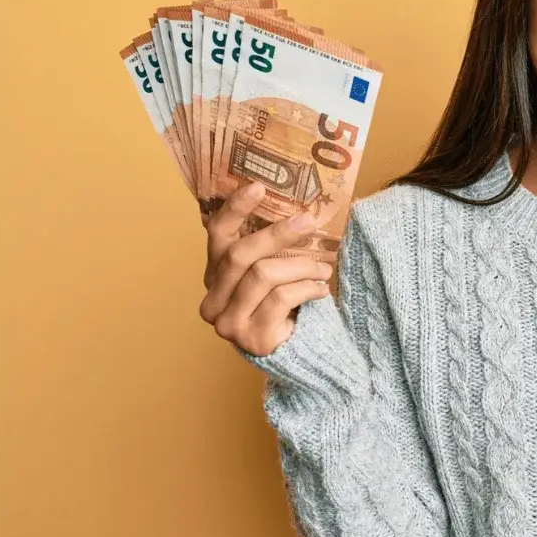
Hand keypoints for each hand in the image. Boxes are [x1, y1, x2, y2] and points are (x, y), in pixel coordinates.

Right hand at [199, 181, 335, 355]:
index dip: (235, 209)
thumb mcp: (272, 269)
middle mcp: (213, 300)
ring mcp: (228, 323)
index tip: (258, 186)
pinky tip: (321, 290)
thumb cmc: (284, 302)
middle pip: (241, 254)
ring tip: (324, 269)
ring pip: (263, 275)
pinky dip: (307, 288)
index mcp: (214, 275)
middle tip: (308, 221)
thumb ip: (270, 247)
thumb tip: (296, 206)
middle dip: (277, 234)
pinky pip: (281, 298)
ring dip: (301, 266)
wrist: (298, 349)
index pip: (217, 234)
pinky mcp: (251, 339)